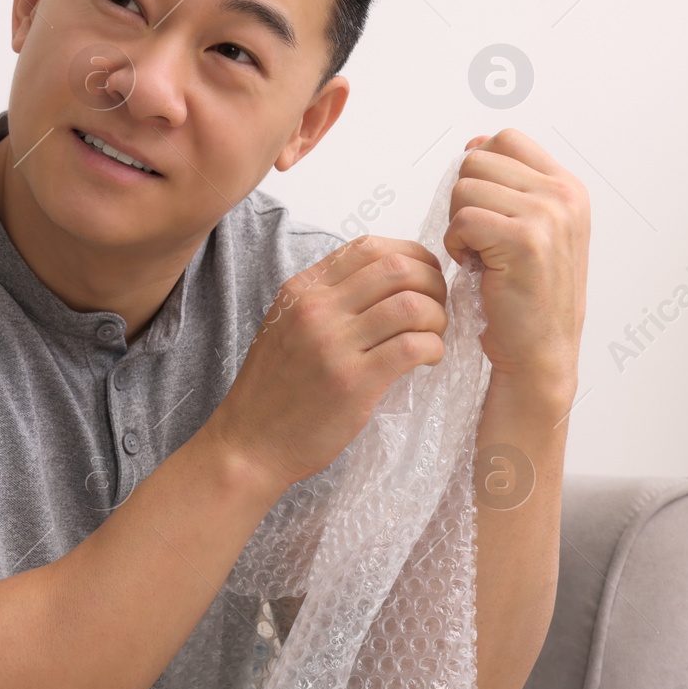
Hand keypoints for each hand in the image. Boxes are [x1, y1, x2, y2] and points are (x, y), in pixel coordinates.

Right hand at [207, 237, 448, 492]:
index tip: (423, 278)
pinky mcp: (353, 382)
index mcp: (300, 290)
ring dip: (437, 318)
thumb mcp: (287, 326)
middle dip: (432, 283)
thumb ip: (327, 301)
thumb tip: (386, 282)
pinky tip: (428, 360)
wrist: (250, 442)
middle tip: (436, 308)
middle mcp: (316, 309)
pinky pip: (413, 346)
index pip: (368, 247)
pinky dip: (434, 348)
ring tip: (432, 336)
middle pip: (397, 268)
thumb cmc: (274, 389)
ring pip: (411, 304)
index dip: (410, 255)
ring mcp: (333, 345)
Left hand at [445, 129, 589, 398]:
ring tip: (479, 253)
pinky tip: (474, 266)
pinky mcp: (524, 241)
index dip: (479, 168)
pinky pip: (462, 220)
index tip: (481, 207)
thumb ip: (510, 186)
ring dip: (457, 223)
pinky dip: (455, 243)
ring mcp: (547, 216)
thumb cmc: (527, 294)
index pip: (507, 139)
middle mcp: (563, 196)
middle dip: (463, 199)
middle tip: (478, 238)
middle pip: (477, 161)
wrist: (539, 350)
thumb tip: (474, 144)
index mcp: (568, 187)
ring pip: (465, 188)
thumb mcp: (531, 230)